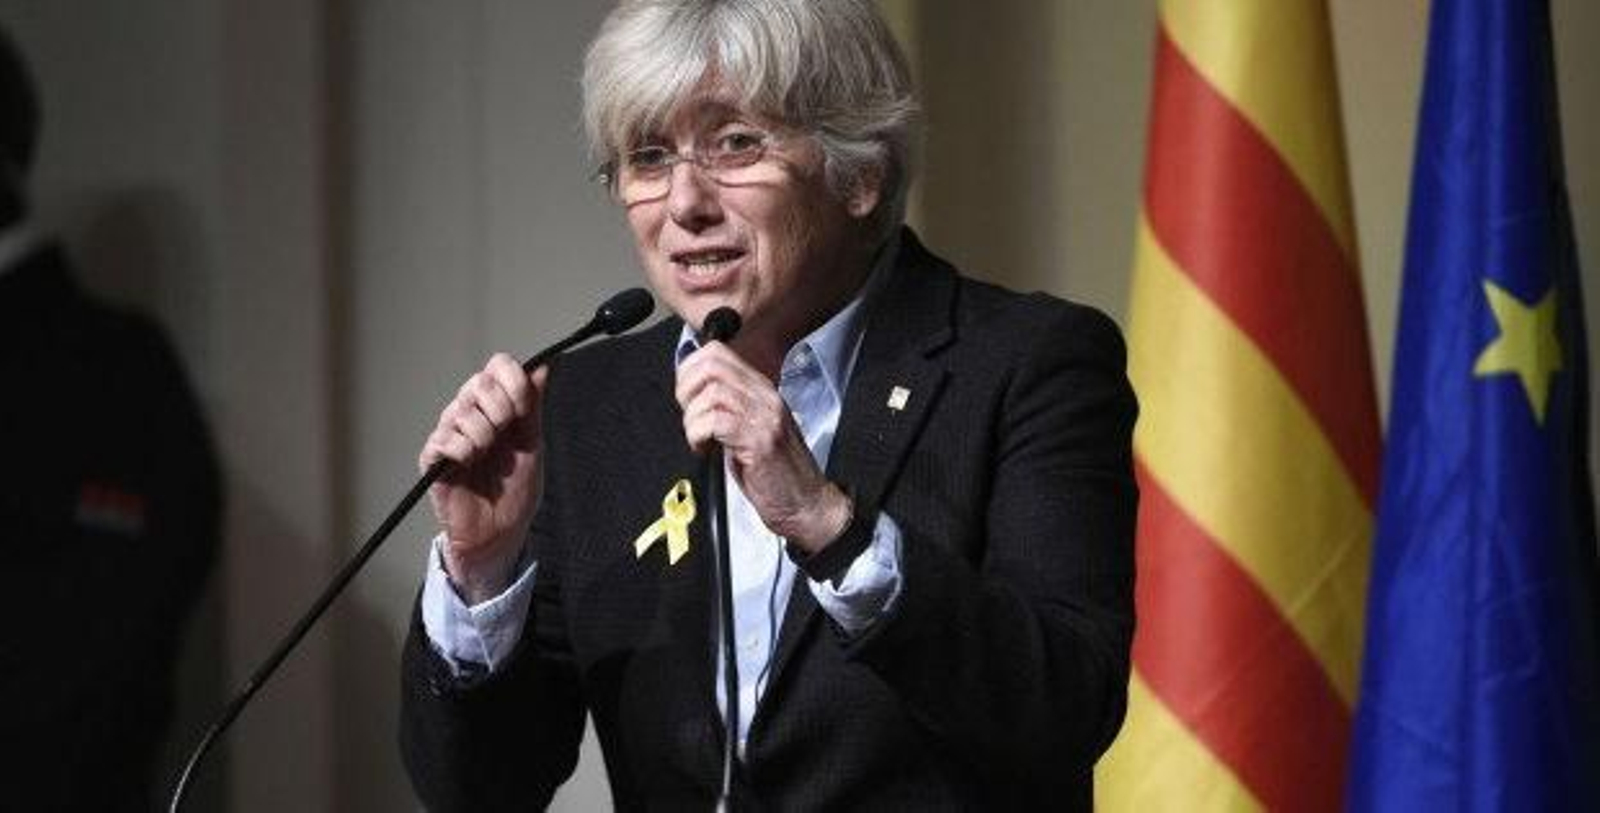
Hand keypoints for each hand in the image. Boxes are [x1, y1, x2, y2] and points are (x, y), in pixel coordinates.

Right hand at [419, 353, 544, 601]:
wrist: (500, 533)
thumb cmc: (515, 491)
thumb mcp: (532, 443)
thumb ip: (533, 405)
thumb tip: (545, 365)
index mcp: (497, 407)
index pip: (497, 366)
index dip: (512, 380)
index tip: (524, 407)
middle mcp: (470, 414)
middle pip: (479, 382)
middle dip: (501, 408)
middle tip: (504, 434)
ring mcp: (450, 434)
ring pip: (463, 411)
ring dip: (484, 436)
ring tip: (486, 457)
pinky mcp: (433, 458)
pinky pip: (445, 439)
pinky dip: (464, 451)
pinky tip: (469, 465)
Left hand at [675, 342, 851, 553]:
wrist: (807, 504)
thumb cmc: (778, 474)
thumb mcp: (751, 430)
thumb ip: (728, 408)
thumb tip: (692, 396)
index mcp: (762, 391)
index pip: (718, 353)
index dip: (690, 370)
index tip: (685, 396)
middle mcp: (765, 398)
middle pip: (712, 365)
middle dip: (687, 389)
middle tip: (689, 416)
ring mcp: (764, 417)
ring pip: (712, 393)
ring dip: (693, 418)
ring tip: (698, 440)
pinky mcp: (759, 441)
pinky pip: (715, 422)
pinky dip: (699, 436)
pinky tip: (704, 450)